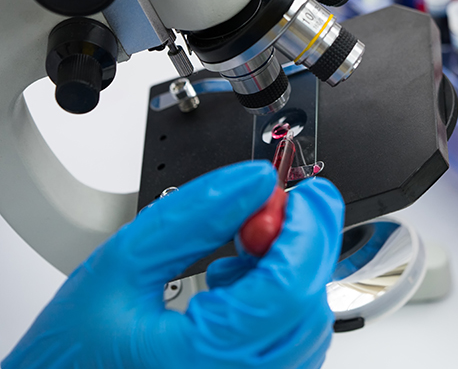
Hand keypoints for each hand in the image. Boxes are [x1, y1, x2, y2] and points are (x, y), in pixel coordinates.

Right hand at [2, 161, 344, 368]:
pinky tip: (236, 288)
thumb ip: (193, 218)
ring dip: (289, 276)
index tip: (306, 193)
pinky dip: (279, 306)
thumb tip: (253, 183)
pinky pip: (290, 348)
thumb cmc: (70, 354)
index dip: (309, 229)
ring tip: (240, 255)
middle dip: (302, 245)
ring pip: (307, 328)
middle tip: (272, 211)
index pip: (290, 287)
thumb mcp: (122, 266)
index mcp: (201, 361)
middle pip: (309, 305)